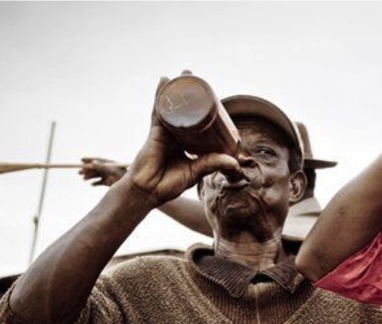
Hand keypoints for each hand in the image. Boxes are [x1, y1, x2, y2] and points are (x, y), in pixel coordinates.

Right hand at [79, 157, 126, 186]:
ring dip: (89, 176)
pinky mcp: (109, 183)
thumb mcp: (113, 171)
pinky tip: (92, 185)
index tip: (81, 160)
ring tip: (84, 179)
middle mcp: (109, 169)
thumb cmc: (123, 177)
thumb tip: (93, 162)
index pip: (98, 160)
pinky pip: (100, 182)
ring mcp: (109, 176)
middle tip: (79, 172)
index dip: (89, 159)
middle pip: (96, 168)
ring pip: (97, 175)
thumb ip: (103, 167)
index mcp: (110, 164)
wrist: (131, 187)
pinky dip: (95, 183)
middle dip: (87, 169)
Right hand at [121, 74, 239, 206]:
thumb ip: (212, 164)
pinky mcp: (156, 131)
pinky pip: (159, 110)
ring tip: (185, 73)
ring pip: (172, 107)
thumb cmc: (168, 184)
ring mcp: (164, 131)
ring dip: (178, 89)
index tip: (211, 101)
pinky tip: (164, 81)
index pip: (196, 124)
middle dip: (190, 95)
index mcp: (185, 143)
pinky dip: (161, 95)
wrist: (147, 191)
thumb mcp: (195, 172)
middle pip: (184, 111)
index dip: (202, 112)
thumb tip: (235, 162)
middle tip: (198, 80)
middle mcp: (174, 135)